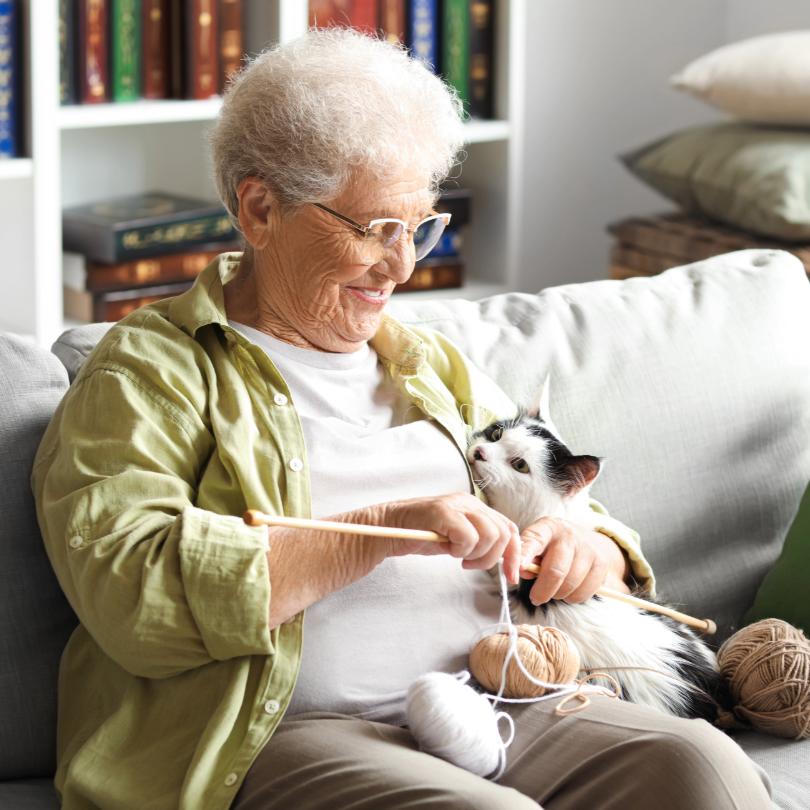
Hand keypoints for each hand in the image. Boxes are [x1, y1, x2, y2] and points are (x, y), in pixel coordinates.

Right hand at [381, 493, 521, 582]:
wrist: (388, 528)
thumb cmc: (421, 535)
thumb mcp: (457, 539)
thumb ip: (479, 541)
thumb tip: (505, 559)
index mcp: (476, 506)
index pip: (509, 528)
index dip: (514, 554)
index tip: (511, 576)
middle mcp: (469, 502)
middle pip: (504, 533)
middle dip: (492, 558)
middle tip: (469, 564)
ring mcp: (456, 504)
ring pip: (490, 534)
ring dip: (476, 554)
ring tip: (457, 556)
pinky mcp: (443, 512)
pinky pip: (468, 536)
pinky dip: (461, 550)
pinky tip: (448, 549)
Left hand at [519, 517, 630, 604]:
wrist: (590, 540)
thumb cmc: (555, 546)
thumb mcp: (538, 543)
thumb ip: (527, 556)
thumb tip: (523, 572)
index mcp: (547, 527)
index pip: (534, 540)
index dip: (525, 555)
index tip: (517, 569)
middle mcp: (569, 535)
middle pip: (555, 571)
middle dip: (542, 591)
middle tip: (535, 598)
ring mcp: (587, 549)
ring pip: (569, 585)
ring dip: (558, 595)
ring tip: (555, 589)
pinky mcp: (601, 564)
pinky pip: (583, 593)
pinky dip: (572, 598)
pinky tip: (569, 589)